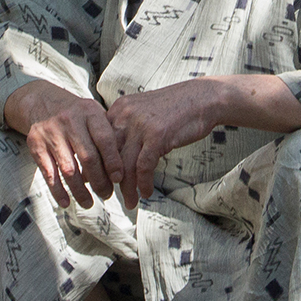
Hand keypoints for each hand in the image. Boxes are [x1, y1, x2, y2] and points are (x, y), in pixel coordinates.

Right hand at [8, 82, 124, 209]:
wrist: (42, 102)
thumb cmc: (78, 115)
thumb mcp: (94, 115)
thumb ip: (108, 136)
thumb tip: (125, 170)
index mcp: (89, 112)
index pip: (105, 139)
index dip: (113, 161)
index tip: (118, 179)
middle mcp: (70, 120)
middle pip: (88, 157)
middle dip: (99, 181)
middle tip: (106, 194)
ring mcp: (51, 133)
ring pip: (68, 169)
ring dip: (80, 191)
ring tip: (89, 203)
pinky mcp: (36, 145)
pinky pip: (49, 173)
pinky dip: (58, 191)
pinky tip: (66, 202)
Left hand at [105, 80, 223, 209]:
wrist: (202, 98)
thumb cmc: (174, 110)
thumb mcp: (142, 112)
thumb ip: (126, 129)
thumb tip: (113, 156)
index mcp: (118, 109)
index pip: (99, 142)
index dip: (98, 164)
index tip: (99, 181)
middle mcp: (125, 115)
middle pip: (109, 155)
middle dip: (108, 179)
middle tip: (109, 195)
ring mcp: (140, 125)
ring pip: (125, 165)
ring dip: (127, 188)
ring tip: (130, 202)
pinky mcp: (157, 135)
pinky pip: (144, 167)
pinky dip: (144, 183)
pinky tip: (146, 192)